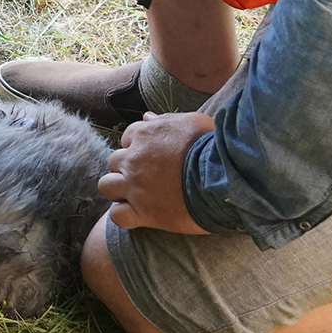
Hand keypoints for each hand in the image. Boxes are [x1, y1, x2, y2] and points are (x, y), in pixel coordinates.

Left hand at [99, 111, 212, 234]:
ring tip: (137, 196)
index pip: (127, 139)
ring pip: (106, 186)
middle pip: (114, 163)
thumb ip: (165, 120)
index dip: (138, 148)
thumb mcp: (192, 122)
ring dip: (118, 190)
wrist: (225, 178)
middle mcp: (134, 160)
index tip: (153, 158)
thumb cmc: (212, 147)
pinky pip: (118, 216)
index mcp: (144, 135)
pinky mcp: (143, 212)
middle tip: (146, 178)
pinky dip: (124, 216)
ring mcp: (135, 187)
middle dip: (126, 169)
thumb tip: (147, 116)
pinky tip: (138, 215)